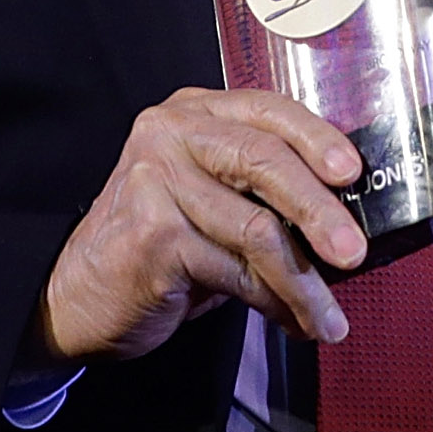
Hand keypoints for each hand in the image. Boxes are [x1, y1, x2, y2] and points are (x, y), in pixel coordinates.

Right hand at [41, 87, 366, 363]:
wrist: (78, 294)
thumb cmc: (160, 244)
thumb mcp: (214, 199)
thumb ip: (264, 192)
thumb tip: (347, 223)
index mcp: (195, 114)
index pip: (268, 110)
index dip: (317, 138)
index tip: (353, 171)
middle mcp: (171, 136)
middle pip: (264, 161)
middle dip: (320, 210)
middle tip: (354, 251)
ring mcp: (156, 183)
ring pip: (256, 229)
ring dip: (304, 282)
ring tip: (330, 315)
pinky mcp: (152, 236)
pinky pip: (235, 271)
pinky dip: (274, 302)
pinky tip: (294, 321)